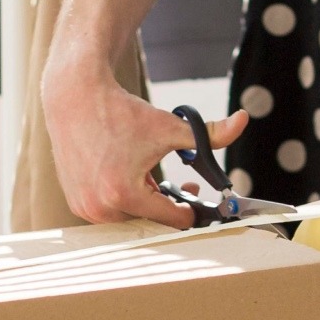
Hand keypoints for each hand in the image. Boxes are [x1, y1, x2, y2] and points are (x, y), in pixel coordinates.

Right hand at [42, 69, 247, 228]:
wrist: (75, 98)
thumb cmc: (121, 112)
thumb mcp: (170, 125)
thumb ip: (211, 132)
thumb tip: (243, 120)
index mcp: (124, 194)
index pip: (171, 219)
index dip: (190, 209)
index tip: (197, 196)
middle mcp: (101, 207)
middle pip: (150, 221)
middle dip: (168, 206)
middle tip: (182, 190)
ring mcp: (85, 207)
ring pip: (129, 218)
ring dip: (145, 204)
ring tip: (153, 181)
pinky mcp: (76, 202)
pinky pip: (110, 211)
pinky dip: (123, 199)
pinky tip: (130, 178)